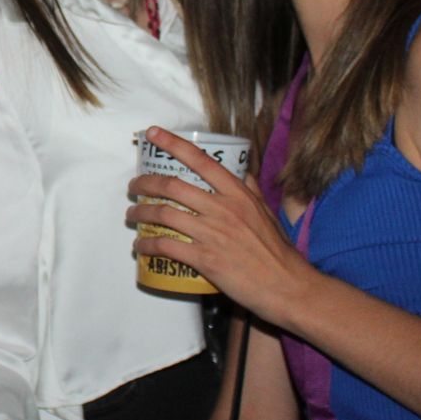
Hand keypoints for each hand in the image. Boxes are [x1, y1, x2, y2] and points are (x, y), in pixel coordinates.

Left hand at [126, 126, 312, 324]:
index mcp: (238, 194)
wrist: (287, 286)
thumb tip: (240, 171)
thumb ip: (250, 190)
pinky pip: (166, 246)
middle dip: (145, 183)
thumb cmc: (278, 251)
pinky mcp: (205, 259)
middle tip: (134, 186)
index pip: (201, 160)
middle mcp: (223, 208)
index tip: (153, 133)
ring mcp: (213, 233)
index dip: (173, 144)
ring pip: (163, 214)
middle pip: (172, 186)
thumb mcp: (266, 212)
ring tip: (132, 215)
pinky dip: (147, 245)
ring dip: (140, 213)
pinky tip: (141, 246)